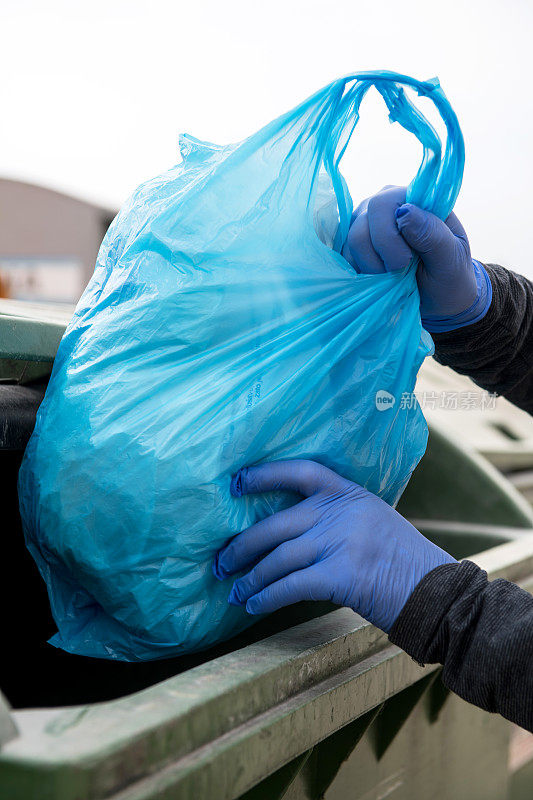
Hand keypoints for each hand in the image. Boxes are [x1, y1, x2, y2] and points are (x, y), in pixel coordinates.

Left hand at [213, 460, 455, 632]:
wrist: (435, 591)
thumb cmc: (402, 558)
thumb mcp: (373, 519)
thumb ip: (336, 516)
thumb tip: (289, 530)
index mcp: (349, 493)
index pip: (300, 472)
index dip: (265, 475)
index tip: (237, 482)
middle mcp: (341, 513)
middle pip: (276, 524)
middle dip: (242, 545)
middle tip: (222, 561)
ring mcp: (340, 543)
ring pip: (278, 558)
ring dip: (251, 577)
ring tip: (234, 590)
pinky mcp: (339, 576)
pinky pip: (290, 586)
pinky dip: (266, 597)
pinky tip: (253, 605)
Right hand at [341, 186, 491, 332]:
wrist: (440, 300)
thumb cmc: (450, 276)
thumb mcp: (451, 258)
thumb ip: (432, 234)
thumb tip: (404, 211)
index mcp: (411, 198)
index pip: (382, 204)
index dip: (388, 238)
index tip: (409, 261)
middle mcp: (384, 203)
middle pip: (361, 226)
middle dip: (381, 257)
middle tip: (402, 271)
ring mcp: (365, 222)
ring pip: (352, 243)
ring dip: (373, 268)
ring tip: (394, 275)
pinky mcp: (353, 244)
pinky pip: (345, 258)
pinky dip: (363, 273)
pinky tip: (382, 277)